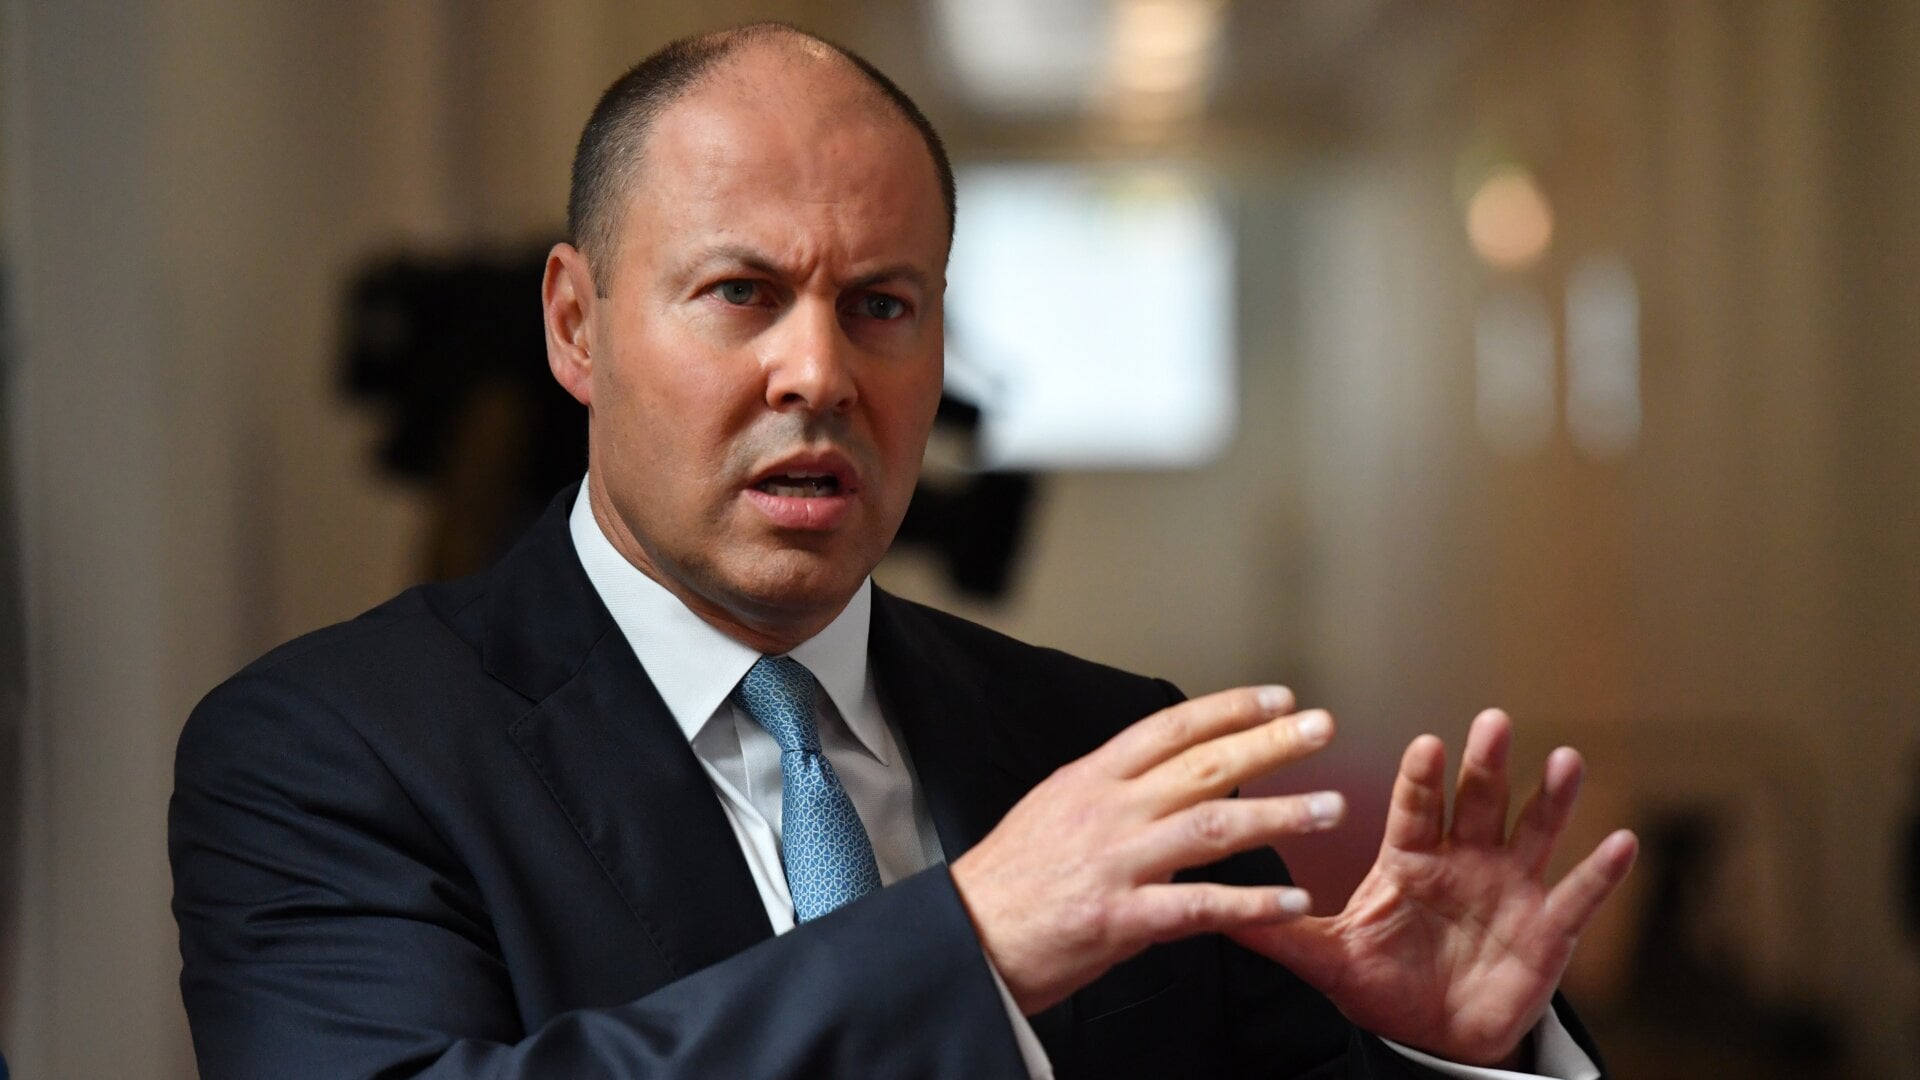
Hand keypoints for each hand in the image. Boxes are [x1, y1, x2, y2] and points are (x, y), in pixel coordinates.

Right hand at [948, 686, 1345, 1014]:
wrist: (966, 938)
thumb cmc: (1009, 880)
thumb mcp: (1053, 809)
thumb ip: (1111, 792)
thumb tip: (1162, 775)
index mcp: (1091, 779)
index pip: (1170, 728)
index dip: (1228, 708)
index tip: (1278, 698)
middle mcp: (1108, 811)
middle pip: (1203, 766)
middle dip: (1270, 744)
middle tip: (1322, 728)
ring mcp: (1116, 863)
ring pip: (1212, 827)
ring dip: (1279, 815)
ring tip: (1329, 810)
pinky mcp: (1121, 918)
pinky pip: (1200, 907)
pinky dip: (1253, 903)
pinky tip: (1293, 900)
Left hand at [1228, 709, 1638, 1067]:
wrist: (1433, 1032)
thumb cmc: (1382, 981)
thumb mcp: (1328, 958)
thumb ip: (1278, 934)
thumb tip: (1212, 910)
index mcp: (1410, 858)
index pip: (1414, 808)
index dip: (1422, 779)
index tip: (1427, 744)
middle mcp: (1464, 859)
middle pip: (1477, 802)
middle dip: (1485, 764)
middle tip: (1492, 721)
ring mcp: (1511, 887)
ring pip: (1533, 831)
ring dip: (1551, 797)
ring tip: (1566, 759)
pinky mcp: (1549, 928)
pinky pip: (1578, 895)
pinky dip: (1601, 872)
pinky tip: (1621, 842)